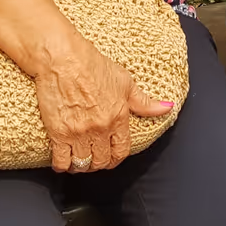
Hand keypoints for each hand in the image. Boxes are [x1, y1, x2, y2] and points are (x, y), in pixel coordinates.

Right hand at [34, 37, 173, 171]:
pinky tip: (62, 161)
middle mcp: (100, 128)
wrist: (63, 59)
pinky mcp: (59, 133)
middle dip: (99, 163)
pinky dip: (62, 166)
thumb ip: (144, 102)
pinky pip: (61, 161)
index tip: (111, 158)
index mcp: (118, 117)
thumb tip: (166, 108)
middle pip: (102, 161)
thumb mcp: (125, 82)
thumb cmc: (91, 66)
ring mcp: (79, 133)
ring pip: (83, 164)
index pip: (122, 151)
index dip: (116, 159)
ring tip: (78, 161)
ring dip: (81, 166)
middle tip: (94, 159)